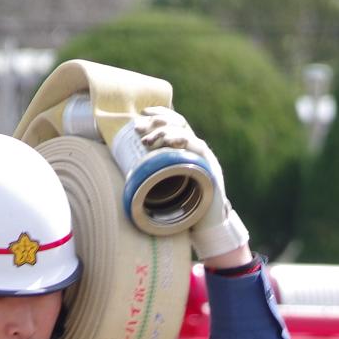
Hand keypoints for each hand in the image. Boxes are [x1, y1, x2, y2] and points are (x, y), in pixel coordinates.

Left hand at [131, 106, 249, 263]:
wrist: (208, 226)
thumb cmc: (185, 209)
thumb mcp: (166, 187)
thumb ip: (156, 174)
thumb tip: (129, 169)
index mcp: (187, 149)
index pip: (176, 122)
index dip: (160, 114)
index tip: (143, 112)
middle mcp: (196, 149)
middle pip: (179, 123)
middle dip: (157, 122)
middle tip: (138, 129)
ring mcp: (204, 157)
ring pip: (185, 133)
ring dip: (163, 134)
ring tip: (146, 141)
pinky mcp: (209, 166)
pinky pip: (196, 147)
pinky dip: (182, 141)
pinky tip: (168, 142)